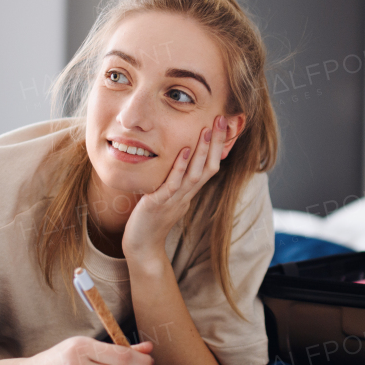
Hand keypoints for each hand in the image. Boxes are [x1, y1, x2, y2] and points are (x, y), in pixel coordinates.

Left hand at [121, 116, 227, 265]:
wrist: (142, 245)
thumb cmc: (151, 219)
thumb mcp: (168, 196)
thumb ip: (176, 180)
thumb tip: (180, 161)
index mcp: (190, 191)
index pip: (211, 165)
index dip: (218, 146)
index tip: (222, 125)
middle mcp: (187, 194)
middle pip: (210, 166)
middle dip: (216, 142)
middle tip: (221, 119)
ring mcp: (175, 199)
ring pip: (196, 174)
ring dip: (203, 151)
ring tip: (207, 129)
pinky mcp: (160, 203)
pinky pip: (173, 183)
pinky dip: (180, 166)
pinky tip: (184, 150)